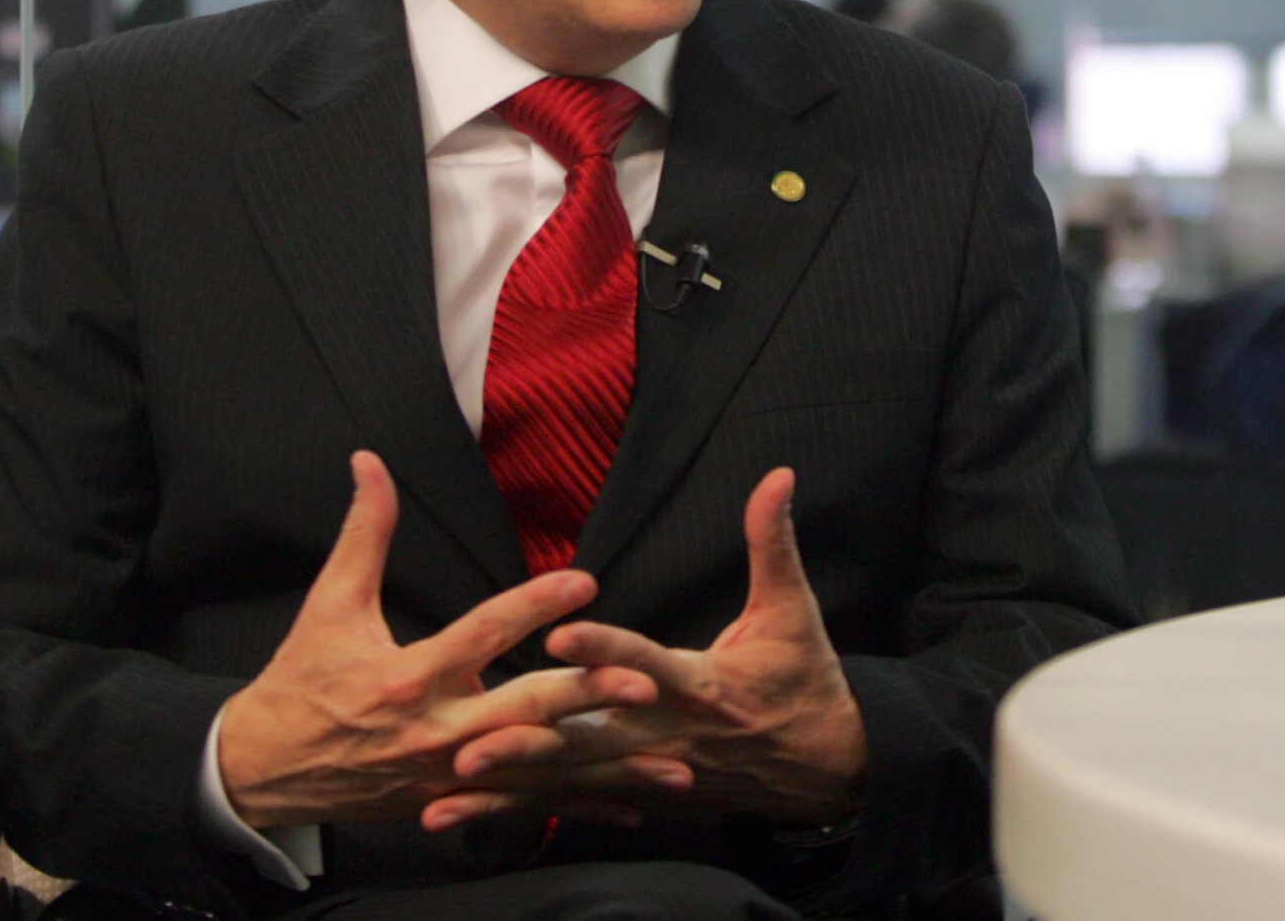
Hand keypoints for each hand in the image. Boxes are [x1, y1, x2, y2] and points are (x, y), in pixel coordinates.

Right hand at [215, 451, 679, 829]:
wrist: (265, 770)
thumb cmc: (301, 681)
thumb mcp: (329, 603)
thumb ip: (363, 532)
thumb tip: (370, 463)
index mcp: (406, 679)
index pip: (480, 635)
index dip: (532, 607)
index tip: (583, 580)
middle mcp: (435, 733)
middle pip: (523, 712)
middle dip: (585, 698)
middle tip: (642, 680)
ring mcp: (450, 776)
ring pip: (539, 768)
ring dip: (603, 762)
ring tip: (664, 756)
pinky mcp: (457, 802)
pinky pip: (529, 805)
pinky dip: (581, 804)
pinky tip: (631, 803)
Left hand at [434, 467, 868, 827]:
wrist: (827, 768)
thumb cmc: (805, 681)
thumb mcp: (794, 610)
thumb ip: (773, 543)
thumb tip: (777, 477)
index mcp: (702, 685)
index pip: (646, 665)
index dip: (604, 651)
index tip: (558, 634)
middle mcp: (668, 733)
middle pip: (592, 738)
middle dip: (533, 742)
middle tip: (470, 744)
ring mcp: (653, 768)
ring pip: (575, 776)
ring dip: (517, 780)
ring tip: (457, 777)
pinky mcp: (643, 787)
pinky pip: (578, 799)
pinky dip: (528, 806)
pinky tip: (478, 808)